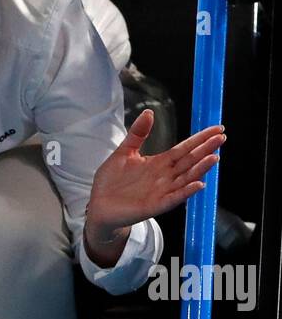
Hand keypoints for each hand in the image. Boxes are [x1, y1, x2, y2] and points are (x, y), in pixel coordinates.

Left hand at [86, 110, 225, 237]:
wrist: (97, 205)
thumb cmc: (111, 182)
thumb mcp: (124, 152)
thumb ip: (138, 133)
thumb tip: (149, 112)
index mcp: (159, 163)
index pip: (185, 148)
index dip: (200, 139)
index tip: (217, 129)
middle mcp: (164, 177)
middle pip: (189, 161)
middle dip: (205, 150)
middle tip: (222, 138)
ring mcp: (161, 192)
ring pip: (186, 179)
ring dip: (200, 169)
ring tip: (214, 157)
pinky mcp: (154, 206)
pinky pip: (173, 198)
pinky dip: (185, 192)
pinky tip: (198, 184)